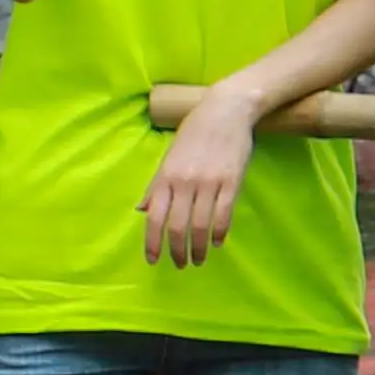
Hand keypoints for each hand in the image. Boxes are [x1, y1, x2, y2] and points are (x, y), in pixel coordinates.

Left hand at [148, 87, 258, 266]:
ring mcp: (210, 182)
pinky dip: (219, 232)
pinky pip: (224, 214)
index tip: (154, 260)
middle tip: (180, 264)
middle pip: (178, 226)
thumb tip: (143, 211)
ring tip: (199, 259)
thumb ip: (157, 186)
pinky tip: (217, 242)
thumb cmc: (195, 132)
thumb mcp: (169, 157)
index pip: (155, 218)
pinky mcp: (232, 181)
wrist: (227, 110)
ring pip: (200, 225)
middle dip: (177, 251)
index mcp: (166, 176)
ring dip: (198, 247)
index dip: (153, 243)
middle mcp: (185, 182)